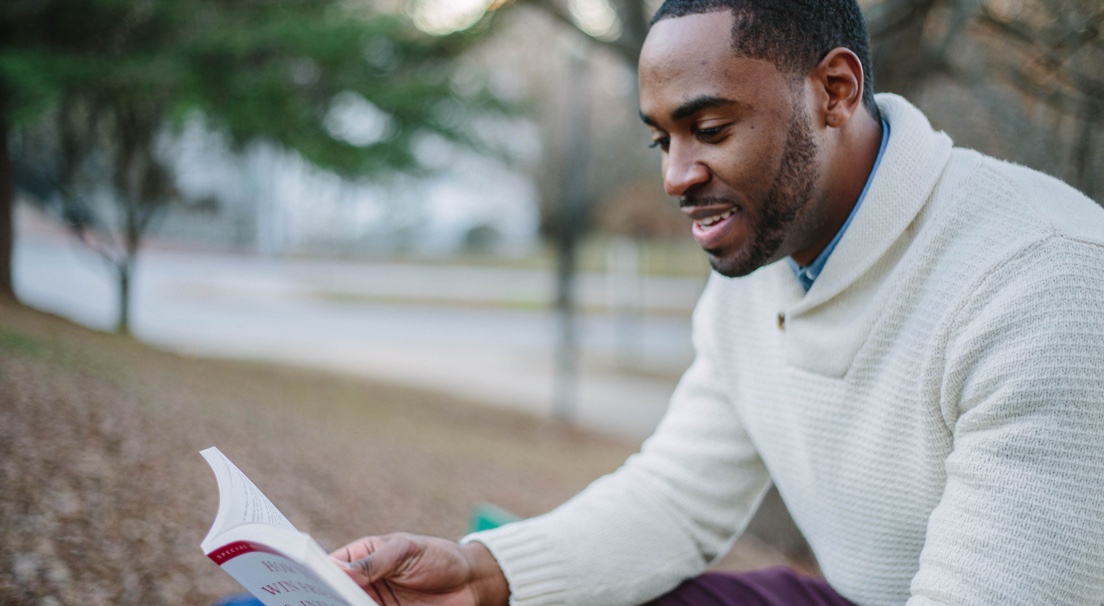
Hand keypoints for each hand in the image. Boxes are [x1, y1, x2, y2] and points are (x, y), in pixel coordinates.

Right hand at [330, 532, 508, 605]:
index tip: (304, 580)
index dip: (314, 574)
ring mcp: (372, 604)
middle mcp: (361, 585)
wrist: (469, 583)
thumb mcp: (405, 551)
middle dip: (323, 598)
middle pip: (333, 595)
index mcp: (360, 560)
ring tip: (338, 605)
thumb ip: (374, 561)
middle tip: (316, 600)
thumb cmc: (437, 556)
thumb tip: (339, 569)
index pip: (329, 568)